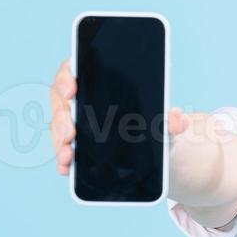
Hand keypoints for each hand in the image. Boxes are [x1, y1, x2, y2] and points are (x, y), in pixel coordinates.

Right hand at [48, 57, 191, 175]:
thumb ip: (170, 119)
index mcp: (100, 76)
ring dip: (59, 142)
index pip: (75, 67)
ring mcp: (76, 119)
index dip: (67, 77)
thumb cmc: (156, 123)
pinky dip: (63, 159)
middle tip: (70, 135)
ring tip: (67, 157)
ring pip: (59, 126)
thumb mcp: (165, 121)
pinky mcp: (76, 142)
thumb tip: (178, 120)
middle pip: (62, 101)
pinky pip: (64, 148)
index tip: (72, 90)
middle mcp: (83, 95)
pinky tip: (66, 168)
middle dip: (61, 118)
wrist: (157, 148)